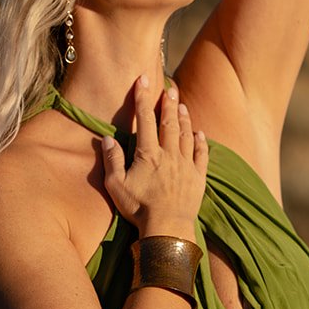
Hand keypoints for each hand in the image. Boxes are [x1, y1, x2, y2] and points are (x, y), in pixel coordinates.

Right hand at [100, 78, 208, 235]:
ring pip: (186, 135)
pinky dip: (201, 142)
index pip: (145, 119)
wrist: (167, 228)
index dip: (143, 98)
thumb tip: (107, 139)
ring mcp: (186, 165)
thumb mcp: (116, 185)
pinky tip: (200, 133)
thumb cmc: (138, 208)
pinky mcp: (198, 177)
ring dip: (184, 118)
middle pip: (169, 122)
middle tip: (169, 88)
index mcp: (148, 154)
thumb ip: (112, 160)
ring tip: (182, 105)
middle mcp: (169, 154)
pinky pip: (202, 154)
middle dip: (168, 103)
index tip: (143, 80)